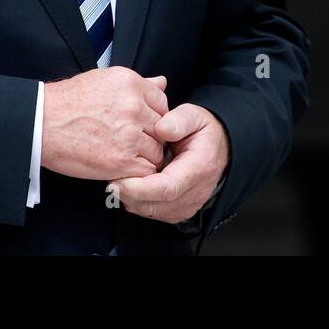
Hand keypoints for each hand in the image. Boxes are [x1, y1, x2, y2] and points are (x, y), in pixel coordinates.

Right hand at [39, 68, 168, 179]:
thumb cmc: (67, 101)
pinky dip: (138, 172)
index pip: (163, 103)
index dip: (154, 116)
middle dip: (152, 136)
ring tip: (127, 155)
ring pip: (157, 150)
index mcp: (131, 84)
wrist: (40, 122)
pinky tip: (123, 167)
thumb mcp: (104, 80)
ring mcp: (129, 134)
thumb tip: (162, 83)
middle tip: (135, 142)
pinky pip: (146, 169)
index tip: (143, 125)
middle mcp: (134, 106)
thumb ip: (138, 83)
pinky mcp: (121, 159)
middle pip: (163, 128)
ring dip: (146, 155)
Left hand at [108, 103, 228, 224]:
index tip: (118, 179)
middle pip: (155, 204)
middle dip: (128, 194)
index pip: (167, 188)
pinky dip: (138, 202)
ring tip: (120, 178)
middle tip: (110, 178)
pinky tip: (132, 185)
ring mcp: (188, 205)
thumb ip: (178, 120)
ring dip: (131, 199)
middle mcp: (195, 192)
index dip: (139, 187)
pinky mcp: (179, 211)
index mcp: (199, 168)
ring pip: (151, 212)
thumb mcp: (194, 116)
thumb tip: (161, 129)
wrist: (218, 148)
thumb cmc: (202, 132)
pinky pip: (152, 213)